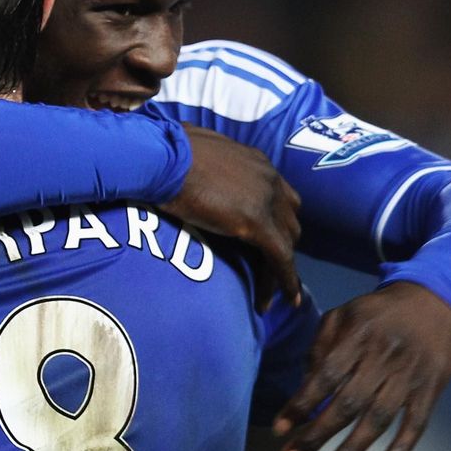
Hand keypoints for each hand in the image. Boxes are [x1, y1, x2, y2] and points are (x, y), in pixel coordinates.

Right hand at [159, 125, 301, 312]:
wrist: (161, 156)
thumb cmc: (164, 150)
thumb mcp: (194, 150)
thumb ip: (205, 162)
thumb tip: (190, 164)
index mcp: (255, 162)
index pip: (278, 196)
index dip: (274, 219)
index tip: (263, 240)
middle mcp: (269, 178)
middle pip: (289, 219)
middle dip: (281, 244)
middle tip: (265, 268)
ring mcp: (266, 200)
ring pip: (287, 242)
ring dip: (280, 266)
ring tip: (269, 291)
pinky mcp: (256, 223)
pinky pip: (281, 258)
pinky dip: (286, 280)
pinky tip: (286, 300)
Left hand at [272, 282, 450, 450]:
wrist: (434, 301)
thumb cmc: (378, 313)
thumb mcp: (344, 315)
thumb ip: (321, 345)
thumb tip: (305, 384)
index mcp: (358, 338)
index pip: (324, 377)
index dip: (301, 404)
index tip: (279, 429)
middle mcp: (383, 359)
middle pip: (347, 404)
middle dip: (316, 434)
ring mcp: (409, 377)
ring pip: (378, 419)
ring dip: (352, 450)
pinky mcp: (431, 389)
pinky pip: (417, 423)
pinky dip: (401, 449)